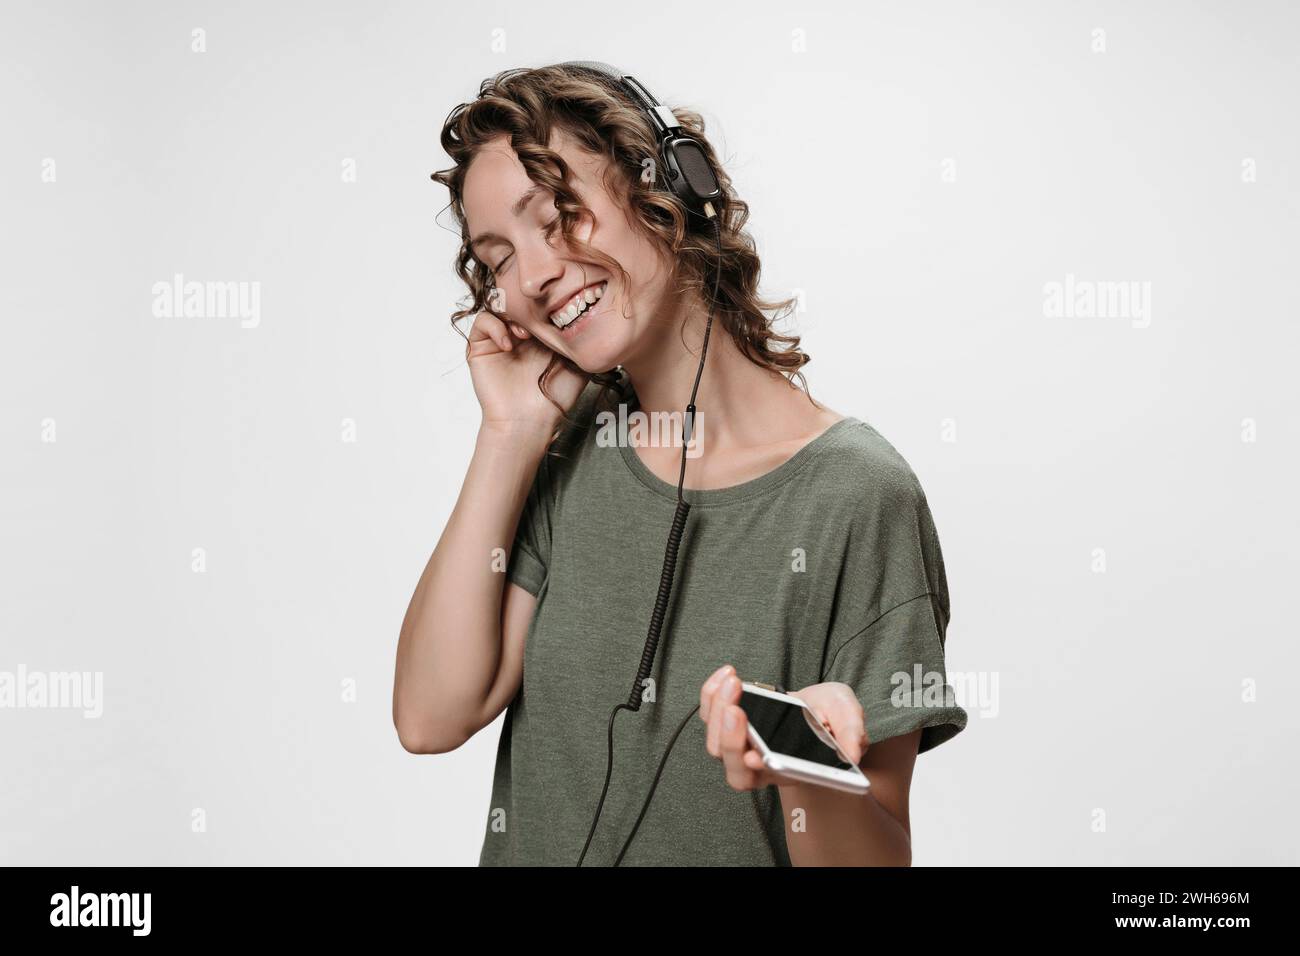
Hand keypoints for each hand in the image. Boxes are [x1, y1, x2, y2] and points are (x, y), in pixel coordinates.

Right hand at [466, 307, 586, 433]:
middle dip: (529, 308)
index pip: (540, 305)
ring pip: (499, 307)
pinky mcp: (480, 348)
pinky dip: (494, 326)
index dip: (547, 304)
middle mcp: (518, 335)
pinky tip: (509, 344)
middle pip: (519, 302)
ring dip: (512, 315)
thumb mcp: (578, 365)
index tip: (557, 315)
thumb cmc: (554, 398)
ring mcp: (499, 340)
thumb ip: (583, 343)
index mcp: (540, 336)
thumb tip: (598, 321)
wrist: (530, 421)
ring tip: (524, 335)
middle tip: (540, 321)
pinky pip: (482, 321)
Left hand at [699, 665, 868, 791]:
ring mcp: (740, 743)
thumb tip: (853, 751)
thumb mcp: (849, 718)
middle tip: (736, 710)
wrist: (817, 711)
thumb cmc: (832, 719)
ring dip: (718, 709)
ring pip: (714, 738)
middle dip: (730, 737)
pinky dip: (712, 692)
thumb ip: (853, 733)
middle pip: (731, 761)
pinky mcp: (728, 721)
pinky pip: (710, 711)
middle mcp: (757, 763)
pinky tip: (727, 673)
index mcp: (785, 770)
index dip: (755, 770)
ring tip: (733, 682)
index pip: (762, 779)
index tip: (754, 757)